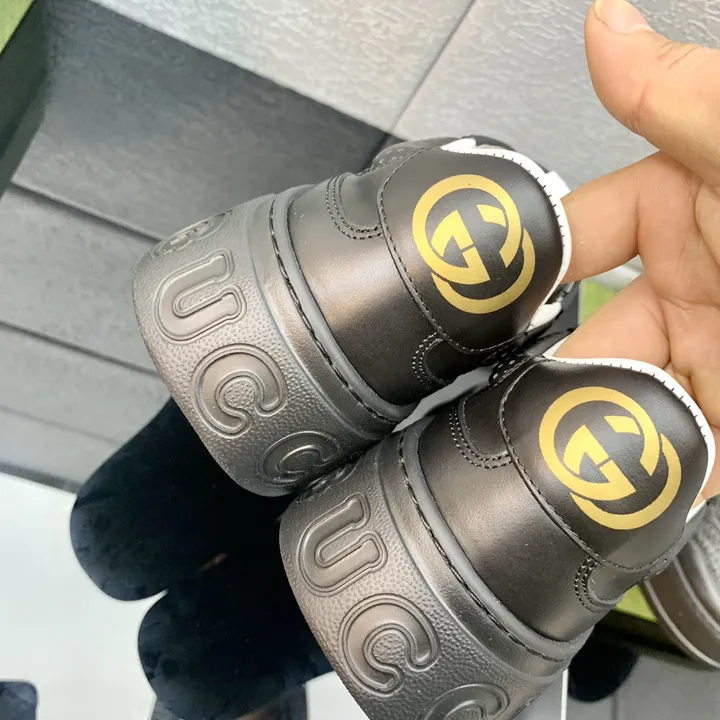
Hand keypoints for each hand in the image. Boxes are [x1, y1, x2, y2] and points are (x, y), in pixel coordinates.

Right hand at [556, 0, 719, 499]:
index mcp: (686, 208)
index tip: (486, 299)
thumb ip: (681, 99)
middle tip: (545, 395)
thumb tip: (606, 22)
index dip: (530, 265)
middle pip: (589, 332)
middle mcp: (693, 283)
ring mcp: (709, 356)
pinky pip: (670, 449)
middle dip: (566, 369)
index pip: (578, 234)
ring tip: (586, 446)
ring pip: (622, 397)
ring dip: (600, 424)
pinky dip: (647, 466)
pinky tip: (632, 477)